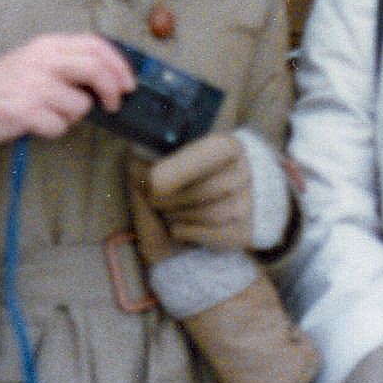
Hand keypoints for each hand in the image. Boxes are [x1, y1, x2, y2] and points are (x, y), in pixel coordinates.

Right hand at [0, 32, 133, 146]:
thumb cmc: (3, 85)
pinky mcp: (24, 110)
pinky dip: (53, 130)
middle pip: (96, 69)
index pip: (96, 45)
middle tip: (114, 105)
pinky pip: (59, 126)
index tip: (128, 83)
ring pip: (79, 105)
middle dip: (112, 90)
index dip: (119, 64)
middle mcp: (42, 61)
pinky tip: (35, 124)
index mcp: (47, 45)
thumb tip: (111, 78)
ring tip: (49, 113)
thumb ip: (67, 63)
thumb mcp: (34, 61)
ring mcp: (33, 85)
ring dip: (72, 116)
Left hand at [146, 129, 291, 250]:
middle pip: (197, 191)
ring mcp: (248, 205)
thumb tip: (134, 158)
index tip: (152, 181)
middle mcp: (244, 174)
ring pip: (201, 214)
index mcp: (228, 147)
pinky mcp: (244, 233)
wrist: (224, 207)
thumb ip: (154, 157)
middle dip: (166, 198)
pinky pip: (204, 235)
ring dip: (174, 216)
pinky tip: (181, 225)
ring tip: (170, 211)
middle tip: (155, 199)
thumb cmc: (193, 178)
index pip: (203, 157)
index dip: (174, 171)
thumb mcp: (177, 158)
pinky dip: (183, 231)